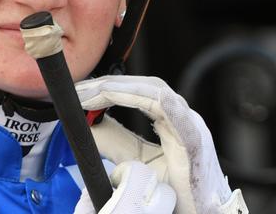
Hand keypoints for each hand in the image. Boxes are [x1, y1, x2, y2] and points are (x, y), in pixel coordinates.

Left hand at [75, 75, 247, 213]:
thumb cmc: (175, 193)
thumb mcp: (135, 160)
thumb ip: (114, 141)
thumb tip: (87, 125)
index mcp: (171, 120)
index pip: (139, 91)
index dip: (110, 87)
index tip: (82, 91)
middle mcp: (183, 117)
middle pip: (146, 85)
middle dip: (111, 83)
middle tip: (81, 89)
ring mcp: (191, 125)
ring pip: (156, 91)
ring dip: (121, 88)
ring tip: (93, 92)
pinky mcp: (194, 139)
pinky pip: (170, 110)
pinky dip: (145, 98)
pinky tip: (124, 95)